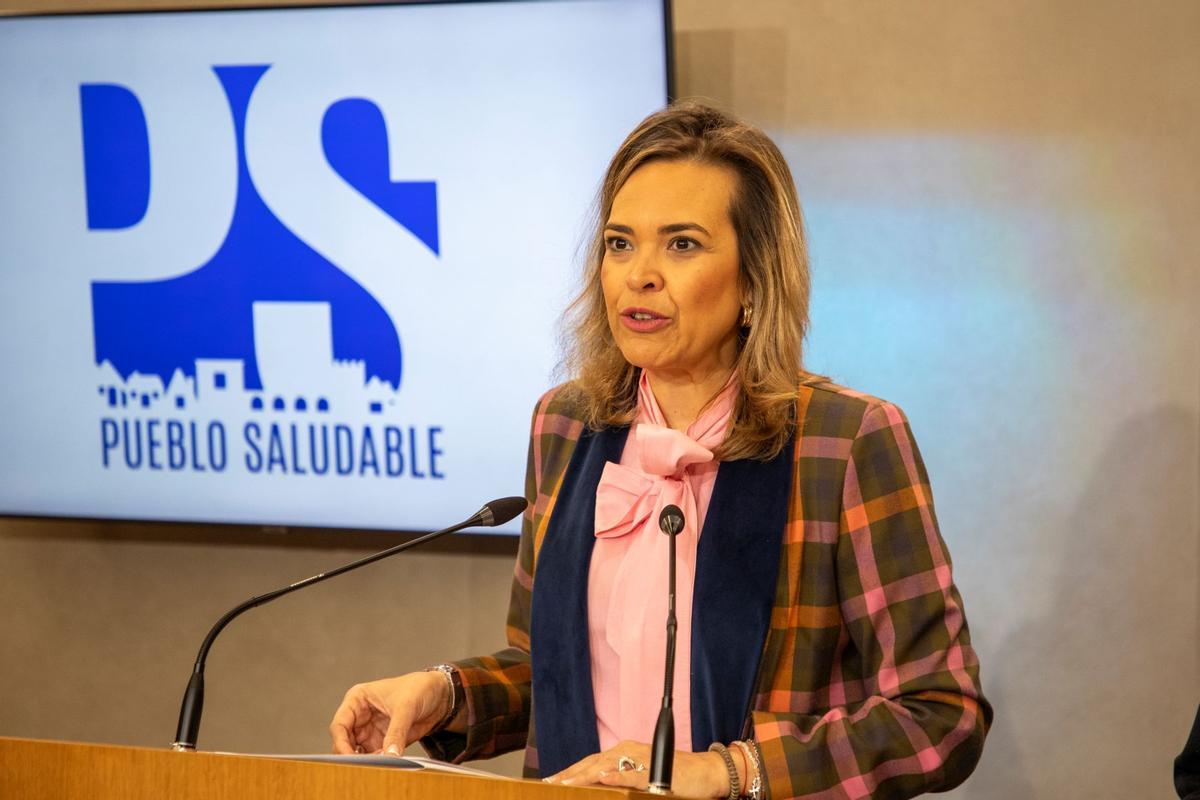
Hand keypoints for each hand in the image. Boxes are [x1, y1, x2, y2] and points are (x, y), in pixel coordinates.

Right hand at [329, 671, 450, 754]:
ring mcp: (370, 730)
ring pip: (357, 752)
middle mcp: (360, 716)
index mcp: (357, 700)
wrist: (439, 695)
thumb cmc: (419, 689)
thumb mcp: (407, 707)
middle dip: (353, 755)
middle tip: (366, 765)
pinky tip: (389, 762)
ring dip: (366, 760)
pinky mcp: (382, 742)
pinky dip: (378, 762)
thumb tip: (389, 756)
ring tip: (382, 762)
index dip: (341, 743)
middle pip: (344, 742)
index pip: (339, 725)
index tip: (350, 757)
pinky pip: (373, 757)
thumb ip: (396, 732)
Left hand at [544, 740, 729, 798]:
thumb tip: (602, 786)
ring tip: (567, 782)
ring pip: (608, 766)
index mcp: (626, 752)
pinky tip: (603, 779)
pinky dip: (618, 776)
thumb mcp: (645, 776)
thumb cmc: (678, 775)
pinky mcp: (657, 772)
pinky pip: (634, 775)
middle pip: (594, 762)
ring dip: (586, 774)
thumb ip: (623, 780)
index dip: (572, 770)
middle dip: (571, 773)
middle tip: (550, 782)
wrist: (708, 773)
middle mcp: (631, 751)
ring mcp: (644, 759)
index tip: (552, 780)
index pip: (592, 761)